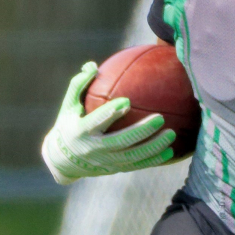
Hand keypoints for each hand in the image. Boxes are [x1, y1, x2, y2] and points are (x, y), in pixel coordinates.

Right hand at [42, 62, 175, 184]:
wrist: (63, 161)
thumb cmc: (68, 124)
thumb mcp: (68, 105)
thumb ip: (79, 85)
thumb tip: (93, 65)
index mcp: (81, 130)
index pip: (97, 121)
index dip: (111, 113)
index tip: (127, 101)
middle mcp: (94, 148)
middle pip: (121, 141)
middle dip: (141, 131)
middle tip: (160, 118)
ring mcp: (106, 161)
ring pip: (133, 156)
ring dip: (154, 146)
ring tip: (171, 134)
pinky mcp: (115, 169)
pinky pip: (137, 165)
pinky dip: (154, 159)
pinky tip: (171, 151)